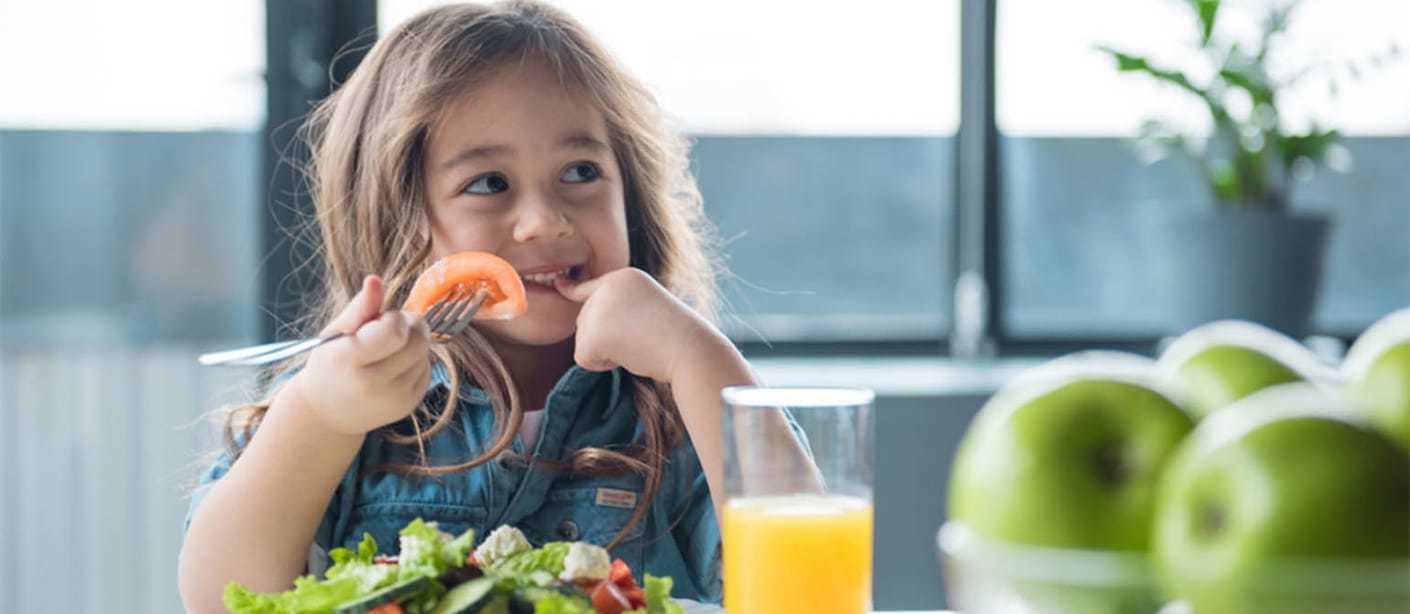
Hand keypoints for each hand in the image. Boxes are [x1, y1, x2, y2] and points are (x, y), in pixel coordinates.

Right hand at [285, 275, 431, 436]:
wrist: (328, 412)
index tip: (380, 320)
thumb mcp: (336, 333)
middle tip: (389, 330)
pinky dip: (415, 362)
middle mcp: (374, 384)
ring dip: (412, 345)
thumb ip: (360, 307)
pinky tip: (393, 368)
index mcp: (349, 360)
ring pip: (426, 353)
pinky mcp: (410, 404)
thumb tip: (376, 280)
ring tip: (387, 352)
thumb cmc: (330, 364)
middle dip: (410, 326)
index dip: (394, 318)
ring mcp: (395, 398)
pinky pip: (427, 369)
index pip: (395, 330)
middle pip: (419, 340)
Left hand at [555, 268, 729, 383]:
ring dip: (605, 352)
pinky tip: (627, 355)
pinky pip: (583, 358)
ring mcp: (598, 308)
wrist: (688, 348)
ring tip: (637, 344)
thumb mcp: (649, 310)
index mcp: (624, 277)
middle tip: (639, 338)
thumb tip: (588, 330)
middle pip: (585, 320)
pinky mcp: (592, 334)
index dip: (571, 289)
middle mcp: (607, 286)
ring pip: (583, 340)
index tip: (560, 283)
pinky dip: (601, 365)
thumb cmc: (676, 336)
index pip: (590, 286)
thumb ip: (620, 310)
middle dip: (606, 338)